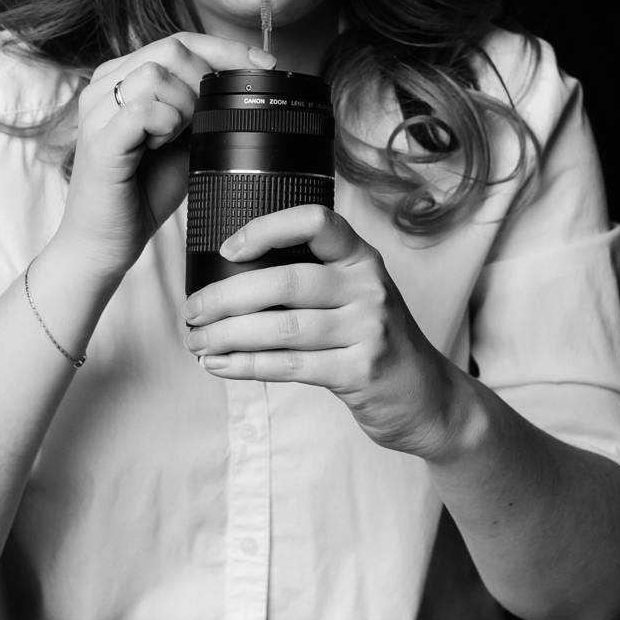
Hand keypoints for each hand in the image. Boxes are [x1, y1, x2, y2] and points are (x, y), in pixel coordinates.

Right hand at [54, 33, 276, 279]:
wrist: (104, 243)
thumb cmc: (142, 192)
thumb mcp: (184, 139)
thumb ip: (202, 107)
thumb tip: (247, 82)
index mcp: (123, 77)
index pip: (179, 41)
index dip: (225, 49)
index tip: (264, 64)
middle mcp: (104, 85)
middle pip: (171, 49)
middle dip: (205, 81)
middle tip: (206, 119)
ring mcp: (96, 110)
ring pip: (156, 75)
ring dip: (183, 106)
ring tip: (175, 138)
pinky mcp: (98, 139)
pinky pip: (143, 110)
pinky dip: (165, 126)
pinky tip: (159, 147)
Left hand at [182, 205, 460, 458]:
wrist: (427, 398)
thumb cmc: (374, 338)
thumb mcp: (356, 294)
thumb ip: (312, 277)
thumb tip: (228, 275)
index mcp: (362, 257)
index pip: (316, 221)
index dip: (267, 229)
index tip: (227, 248)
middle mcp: (369, 287)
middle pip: (285, 282)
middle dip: (226, 296)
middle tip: (192, 310)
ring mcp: (369, 329)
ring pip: (281, 328)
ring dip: (228, 335)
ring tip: (197, 341)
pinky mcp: (361, 372)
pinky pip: (290, 366)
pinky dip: (247, 365)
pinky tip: (220, 365)